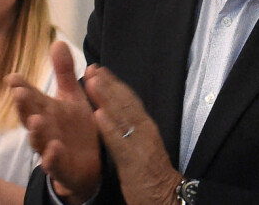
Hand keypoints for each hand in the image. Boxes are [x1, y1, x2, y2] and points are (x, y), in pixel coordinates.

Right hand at [6, 41, 100, 204]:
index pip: (30, 95)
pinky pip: (54, 164)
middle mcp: (44, 128)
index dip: (21, 87)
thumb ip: (64, 71)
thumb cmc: (75, 126)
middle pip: (29, 115)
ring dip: (36, 131)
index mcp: (45, 109)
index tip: (12, 77)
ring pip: (38, 140)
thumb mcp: (72, 95)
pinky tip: (54, 148)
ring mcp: (50, 148)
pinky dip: (52, 157)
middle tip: (19, 93)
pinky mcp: (61, 167)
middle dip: (24, 105)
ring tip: (36, 120)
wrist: (88, 163)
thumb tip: (58, 41)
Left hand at [84, 65, 181, 204]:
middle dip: (108, 84)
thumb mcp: (141, 144)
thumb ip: (131, 127)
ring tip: (92, 81)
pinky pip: (119, 143)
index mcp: (145, 125)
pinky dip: (109, 128)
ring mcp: (139, 145)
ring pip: (122, 116)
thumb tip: (115, 110)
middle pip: (125, 102)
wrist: (166, 199)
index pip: (129, 99)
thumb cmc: (150, 174)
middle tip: (92, 67)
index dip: (113, 83)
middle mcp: (144, 130)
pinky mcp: (133, 163)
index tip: (99, 69)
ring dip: (106, 97)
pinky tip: (98, 115)